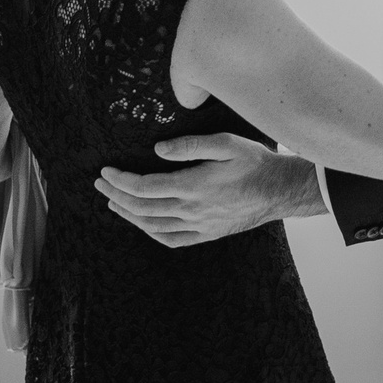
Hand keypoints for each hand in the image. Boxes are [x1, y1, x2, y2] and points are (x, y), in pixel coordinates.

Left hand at [96, 133, 326, 247]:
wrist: (281, 190)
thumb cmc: (255, 162)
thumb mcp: (226, 143)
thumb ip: (190, 146)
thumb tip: (157, 150)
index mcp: (193, 186)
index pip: (144, 187)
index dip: (120, 180)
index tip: (106, 171)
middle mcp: (192, 210)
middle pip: (142, 207)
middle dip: (117, 195)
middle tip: (101, 183)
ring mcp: (199, 225)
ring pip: (152, 225)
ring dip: (128, 214)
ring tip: (114, 202)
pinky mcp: (207, 233)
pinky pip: (171, 239)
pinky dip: (151, 232)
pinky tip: (143, 224)